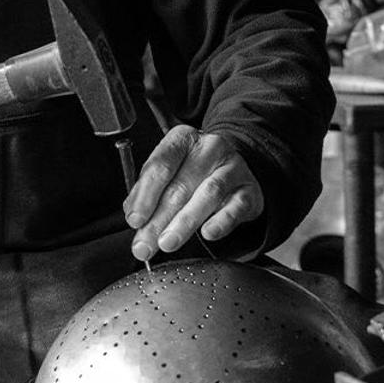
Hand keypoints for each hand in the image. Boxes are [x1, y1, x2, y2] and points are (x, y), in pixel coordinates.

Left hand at [123, 125, 262, 260]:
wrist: (234, 172)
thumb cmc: (194, 172)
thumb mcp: (168, 174)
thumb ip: (147, 192)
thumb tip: (133, 215)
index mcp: (183, 139)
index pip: (160, 165)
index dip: (145, 195)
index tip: (135, 219)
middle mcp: (209, 148)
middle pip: (180, 185)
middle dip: (158, 219)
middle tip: (145, 244)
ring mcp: (233, 167)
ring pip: (207, 194)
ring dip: (184, 222)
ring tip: (168, 242)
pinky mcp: (249, 190)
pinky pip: (236, 207)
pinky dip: (221, 221)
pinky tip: (208, 233)